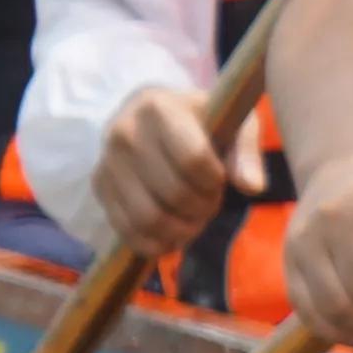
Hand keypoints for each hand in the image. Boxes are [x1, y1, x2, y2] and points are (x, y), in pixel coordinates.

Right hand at [89, 78, 233, 263]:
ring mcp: (106, 162)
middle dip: (203, 208)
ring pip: (148, 218)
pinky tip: (174, 236)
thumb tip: (253, 187)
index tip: (221, 180)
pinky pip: (126, 230)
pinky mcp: (99, 187)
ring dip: (181, 230)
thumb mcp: (232, 122)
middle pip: (173, 193)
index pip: (193, 159)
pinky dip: (155, 244)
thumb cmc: (200, 119)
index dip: (215, 181)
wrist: (148, 116)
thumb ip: (246, 150)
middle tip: (212, 203)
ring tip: (196, 220)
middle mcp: (124, 133)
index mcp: (159, 108)